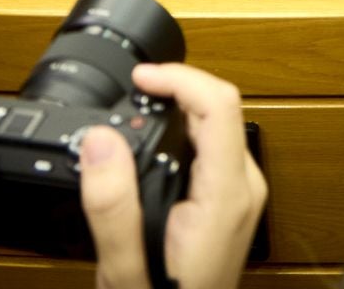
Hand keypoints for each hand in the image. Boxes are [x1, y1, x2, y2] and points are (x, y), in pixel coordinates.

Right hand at [80, 63, 267, 288]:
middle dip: (176, 87)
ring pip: (219, 125)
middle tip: (133, 88)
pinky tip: (154, 141)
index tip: (140, 76)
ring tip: (140, 104)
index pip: (218, 104)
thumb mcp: (124, 267)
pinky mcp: (232, 202)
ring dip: (180, 108)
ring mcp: (242, 195)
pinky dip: (185, 133)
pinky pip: (215, 148)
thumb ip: (111, 205)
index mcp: (225, 196)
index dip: (178, 77)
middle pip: (220, 107)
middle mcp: (244, 189)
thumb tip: (99, 141)